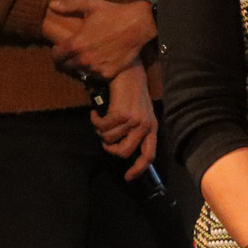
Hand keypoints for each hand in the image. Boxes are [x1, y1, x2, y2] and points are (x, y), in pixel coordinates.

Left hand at [47, 0, 156, 79]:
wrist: (138, 25)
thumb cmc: (114, 13)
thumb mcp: (90, 5)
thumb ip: (68, 6)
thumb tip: (52, 4)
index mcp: (76, 44)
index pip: (57, 56)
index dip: (56, 52)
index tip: (59, 49)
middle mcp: (84, 59)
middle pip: (67, 66)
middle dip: (67, 60)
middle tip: (72, 53)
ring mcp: (97, 68)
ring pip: (81, 71)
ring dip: (80, 65)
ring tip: (86, 56)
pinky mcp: (109, 73)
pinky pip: (95, 76)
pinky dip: (94, 70)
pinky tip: (98, 61)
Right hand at [91, 63, 157, 177]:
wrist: (128, 71)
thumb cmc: (131, 91)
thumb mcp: (139, 112)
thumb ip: (135, 129)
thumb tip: (120, 147)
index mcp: (152, 127)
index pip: (149, 155)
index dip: (138, 169)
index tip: (127, 177)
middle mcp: (145, 125)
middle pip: (124, 152)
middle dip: (110, 149)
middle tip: (104, 141)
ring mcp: (133, 120)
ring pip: (109, 139)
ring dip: (100, 131)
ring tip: (100, 120)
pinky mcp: (121, 114)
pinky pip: (102, 127)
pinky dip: (95, 120)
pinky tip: (96, 113)